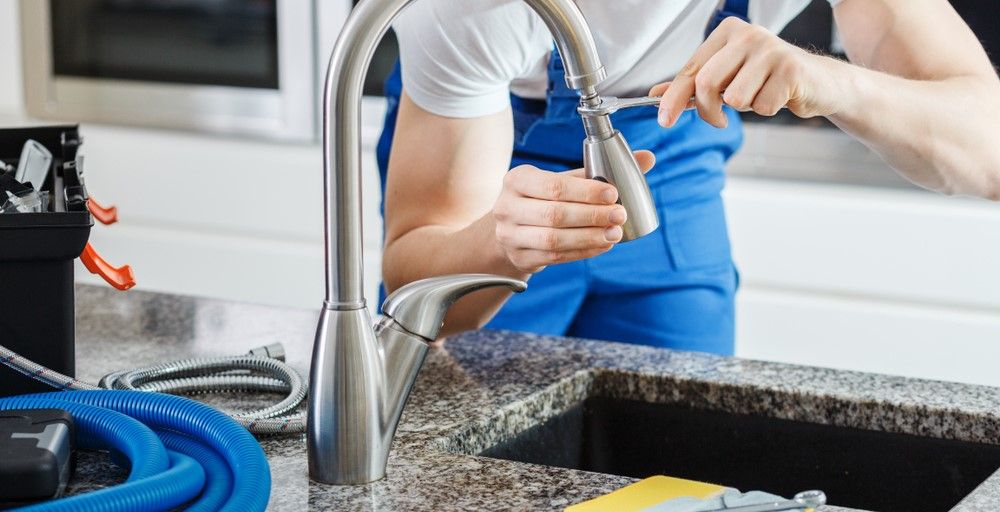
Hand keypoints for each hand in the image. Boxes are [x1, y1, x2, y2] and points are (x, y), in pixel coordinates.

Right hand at [492, 151, 655, 272]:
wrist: (511, 229)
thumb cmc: (543, 199)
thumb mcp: (563, 180)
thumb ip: (600, 171)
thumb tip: (647, 158)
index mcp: (517, 179)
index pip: (554, 186)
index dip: (586, 192)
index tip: (614, 194)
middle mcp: (507, 207)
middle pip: (555, 214)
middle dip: (592, 216)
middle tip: (620, 215)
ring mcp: (510, 235)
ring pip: (554, 239)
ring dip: (589, 237)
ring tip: (614, 233)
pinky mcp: (520, 257)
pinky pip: (555, 256)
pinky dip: (582, 251)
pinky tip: (602, 245)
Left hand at [651, 17, 845, 128]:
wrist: (817, 82)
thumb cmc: (768, 79)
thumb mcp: (727, 78)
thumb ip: (693, 84)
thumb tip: (656, 93)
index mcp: (727, 33)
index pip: (691, 69)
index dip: (673, 98)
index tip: (664, 120)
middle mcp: (747, 35)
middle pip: (706, 83)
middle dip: (709, 111)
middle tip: (719, 120)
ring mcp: (770, 50)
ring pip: (734, 98)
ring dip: (744, 109)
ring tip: (759, 96)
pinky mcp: (790, 69)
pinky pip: (761, 106)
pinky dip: (766, 110)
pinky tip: (778, 97)